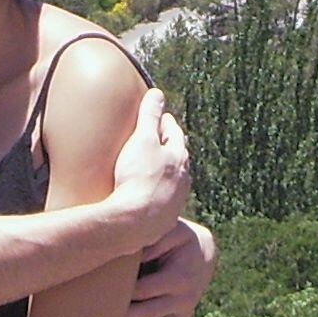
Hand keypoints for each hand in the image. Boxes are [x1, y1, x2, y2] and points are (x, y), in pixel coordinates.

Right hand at [109, 88, 190, 247]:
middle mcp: (183, 177)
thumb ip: (149, 116)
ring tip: (153, 168)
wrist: (134, 222)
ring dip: (165, 171)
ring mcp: (177, 199)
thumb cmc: (138, 177)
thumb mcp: (142, 140)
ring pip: (174, 179)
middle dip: (169, 146)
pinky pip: (165, 199)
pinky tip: (149, 195)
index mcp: (179, 156)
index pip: (174, 133)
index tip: (161, 117)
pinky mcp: (167, 218)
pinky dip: (158, 192)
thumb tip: (157, 93)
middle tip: (159, 140)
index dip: (165, 123)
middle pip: (178, 156)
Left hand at [116, 217, 218, 316]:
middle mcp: (183, 300)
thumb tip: (137, 253)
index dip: (124, 292)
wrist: (204, 251)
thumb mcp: (175, 230)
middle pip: (147, 313)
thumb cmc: (182, 238)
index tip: (102, 293)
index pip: (145, 290)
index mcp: (180, 278)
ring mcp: (182, 313)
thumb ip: (157, 239)